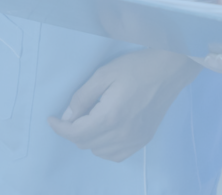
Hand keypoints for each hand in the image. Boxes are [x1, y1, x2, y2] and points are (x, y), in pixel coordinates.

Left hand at [48, 49, 198, 160]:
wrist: (169, 70)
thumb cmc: (136, 67)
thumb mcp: (104, 74)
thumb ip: (83, 97)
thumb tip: (67, 117)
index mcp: (111, 117)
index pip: (76, 133)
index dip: (59, 128)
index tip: (51, 119)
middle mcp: (123, 134)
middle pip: (85, 143)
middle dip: (73, 131)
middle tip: (74, 113)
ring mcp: (135, 140)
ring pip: (99, 152)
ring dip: (89, 139)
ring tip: (91, 119)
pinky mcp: (143, 140)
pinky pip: (116, 155)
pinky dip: (105, 147)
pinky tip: (105, 131)